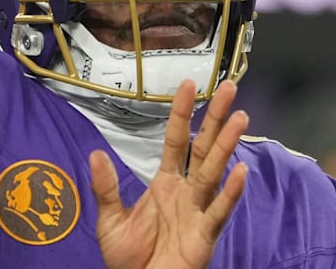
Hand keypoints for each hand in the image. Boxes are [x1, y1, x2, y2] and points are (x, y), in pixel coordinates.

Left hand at [90, 80, 248, 268]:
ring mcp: (198, 211)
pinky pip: (218, 211)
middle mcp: (186, 191)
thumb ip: (105, 187)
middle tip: (230, 88)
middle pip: (203, 147)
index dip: (182, 113)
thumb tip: (95, 153)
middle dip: (216, 118)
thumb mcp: (109, 219)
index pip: (177, 140)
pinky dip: (230, 193)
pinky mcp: (204, 235)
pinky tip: (240, 171)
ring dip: (226, 146)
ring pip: (214, 172)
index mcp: (165, 183)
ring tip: (240, 118)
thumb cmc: (128, 258)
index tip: (189, 84)